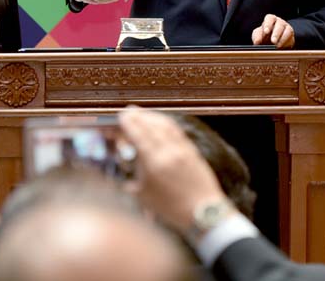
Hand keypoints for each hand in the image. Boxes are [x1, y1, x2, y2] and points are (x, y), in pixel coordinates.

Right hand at [118, 107, 227, 235]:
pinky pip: (177, 131)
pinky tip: (162, 123)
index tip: (121, 116)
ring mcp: (182, 149)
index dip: (129, 124)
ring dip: (152, 117)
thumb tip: (123, 178)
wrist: (203, 212)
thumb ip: (132, 183)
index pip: (138, 135)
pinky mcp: (192, 151)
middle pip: (151, 126)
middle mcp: (168, 151)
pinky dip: (167, 123)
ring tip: (143, 114)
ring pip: (165, 125)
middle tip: (128, 111)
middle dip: (138, 117)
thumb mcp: (144, 197)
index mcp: (154, 163)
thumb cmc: (172, 209)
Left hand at [251, 14, 294, 48]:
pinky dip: (286, 43)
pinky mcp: (291, 36)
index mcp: (270, 19)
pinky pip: (290, 38)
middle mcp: (279, 22)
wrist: (273, 42)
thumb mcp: (258, 35)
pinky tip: (281, 47)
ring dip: (282, 39)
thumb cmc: (264, 36)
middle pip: (279, 25)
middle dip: (276, 33)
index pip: (270, 18)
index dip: (268, 24)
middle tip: (273, 41)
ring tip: (277, 46)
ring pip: (287, 31)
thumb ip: (257, 37)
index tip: (266, 32)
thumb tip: (256, 42)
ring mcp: (287, 28)